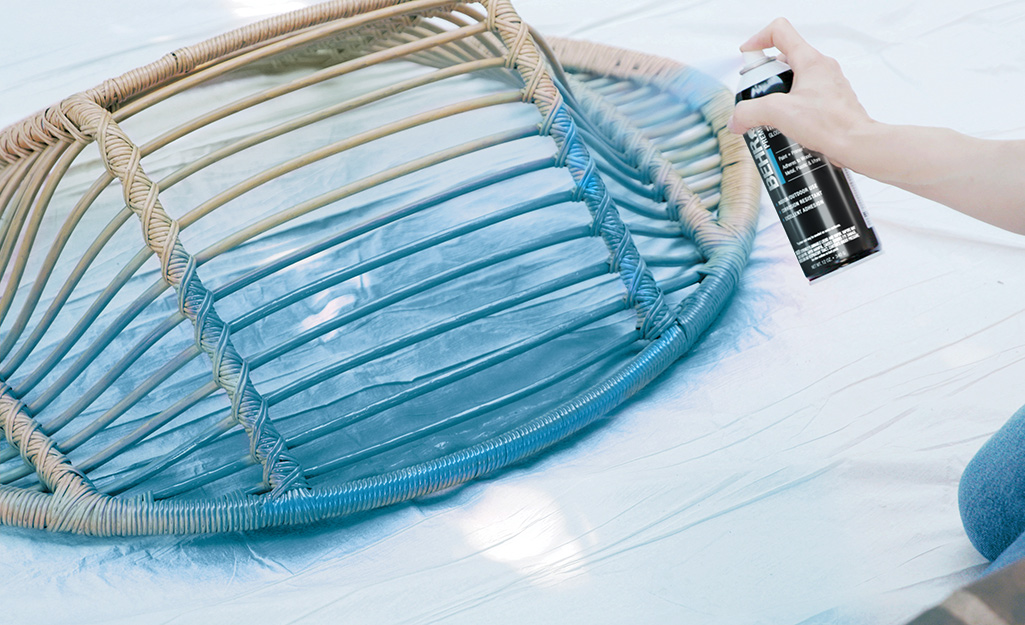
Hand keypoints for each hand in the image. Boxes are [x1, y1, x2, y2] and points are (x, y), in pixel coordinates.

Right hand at [727, 18, 874, 167]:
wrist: (856, 145)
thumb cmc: (831, 124)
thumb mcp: (778, 113)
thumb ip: (750, 112)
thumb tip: (737, 119)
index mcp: (810, 60)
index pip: (779, 31)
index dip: (758, 40)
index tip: (747, 57)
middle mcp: (821, 68)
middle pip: (783, 60)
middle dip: (764, 79)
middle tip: (756, 99)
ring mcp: (827, 86)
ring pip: (793, 82)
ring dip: (777, 98)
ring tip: (769, 118)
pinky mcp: (830, 104)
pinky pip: (804, 100)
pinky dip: (790, 111)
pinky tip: (785, 129)